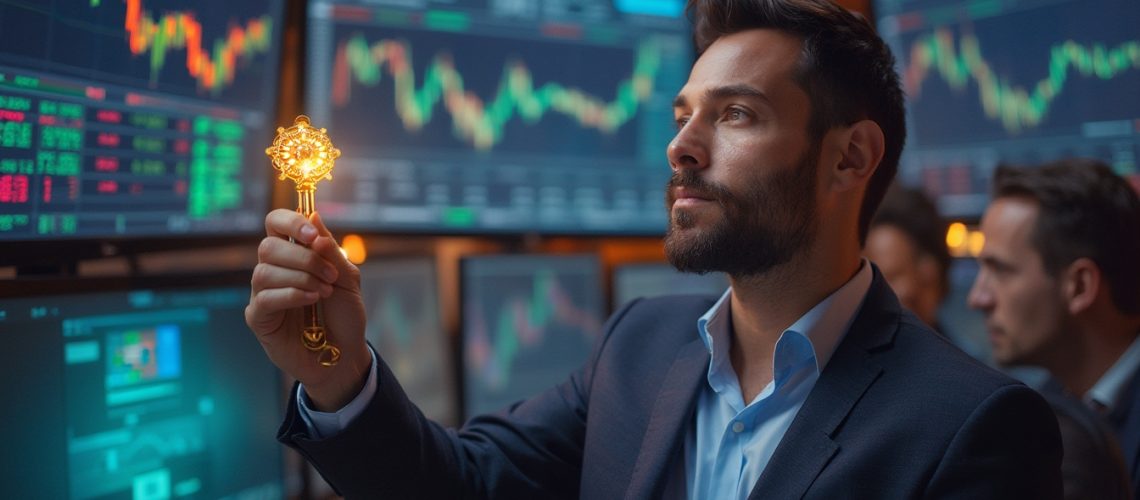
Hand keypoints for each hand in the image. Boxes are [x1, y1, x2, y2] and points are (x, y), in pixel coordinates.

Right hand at [246, 209, 369, 410]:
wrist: (345, 353)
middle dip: (304, 258)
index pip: (276, 223)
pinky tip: (311, 300)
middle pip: (268, 246)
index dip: (290, 222)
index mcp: (293, 253)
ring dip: (300, 278)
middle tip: (330, 275)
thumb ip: (330, 250)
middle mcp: (274, 269)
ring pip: (264, 271)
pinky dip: (291, 295)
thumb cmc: (344, 314)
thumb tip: (314, 216)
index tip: (311, 234)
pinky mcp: (259, 318)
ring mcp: (263, 293)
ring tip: (324, 291)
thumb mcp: (347, 278)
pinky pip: (265, 298)